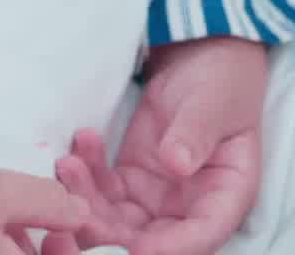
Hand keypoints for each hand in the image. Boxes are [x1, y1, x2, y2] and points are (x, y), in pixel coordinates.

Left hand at [47, 36, 266, 254]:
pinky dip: (86, 175)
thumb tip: (177, 163)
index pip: (200, 235)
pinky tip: (78, 146)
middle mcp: (190, 208)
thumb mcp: (212, 103)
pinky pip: (103, 191)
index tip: (135, 249)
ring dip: (89, 202)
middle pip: (151, 239)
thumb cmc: (220, 82)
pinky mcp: (130, 179)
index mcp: (226, 197)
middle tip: (77, 208)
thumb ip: (196, 133)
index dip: (169, 249)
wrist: (199, 58)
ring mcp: (157, 197)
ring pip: (119, 221)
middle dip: (111, 233)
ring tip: (69, 165)